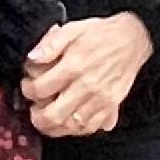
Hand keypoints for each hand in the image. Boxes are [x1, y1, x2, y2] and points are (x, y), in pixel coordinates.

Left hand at [19, 13, 153, 139]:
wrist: (132, 39)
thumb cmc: (101, 34)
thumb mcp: (72, 29)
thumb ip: (50, 43)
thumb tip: (33, 58)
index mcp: (74, 65)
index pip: (41, 89)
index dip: (27, 90)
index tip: (28, 86)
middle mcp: (87, 86)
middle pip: (53, 115)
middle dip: (36, 116)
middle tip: (34, 109)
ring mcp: (100, 99)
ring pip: (70, 126)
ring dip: (54, 127)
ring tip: (47, 119)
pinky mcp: (111, 106)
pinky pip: (90, 127)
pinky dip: (76, 130)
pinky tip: (68, 123)